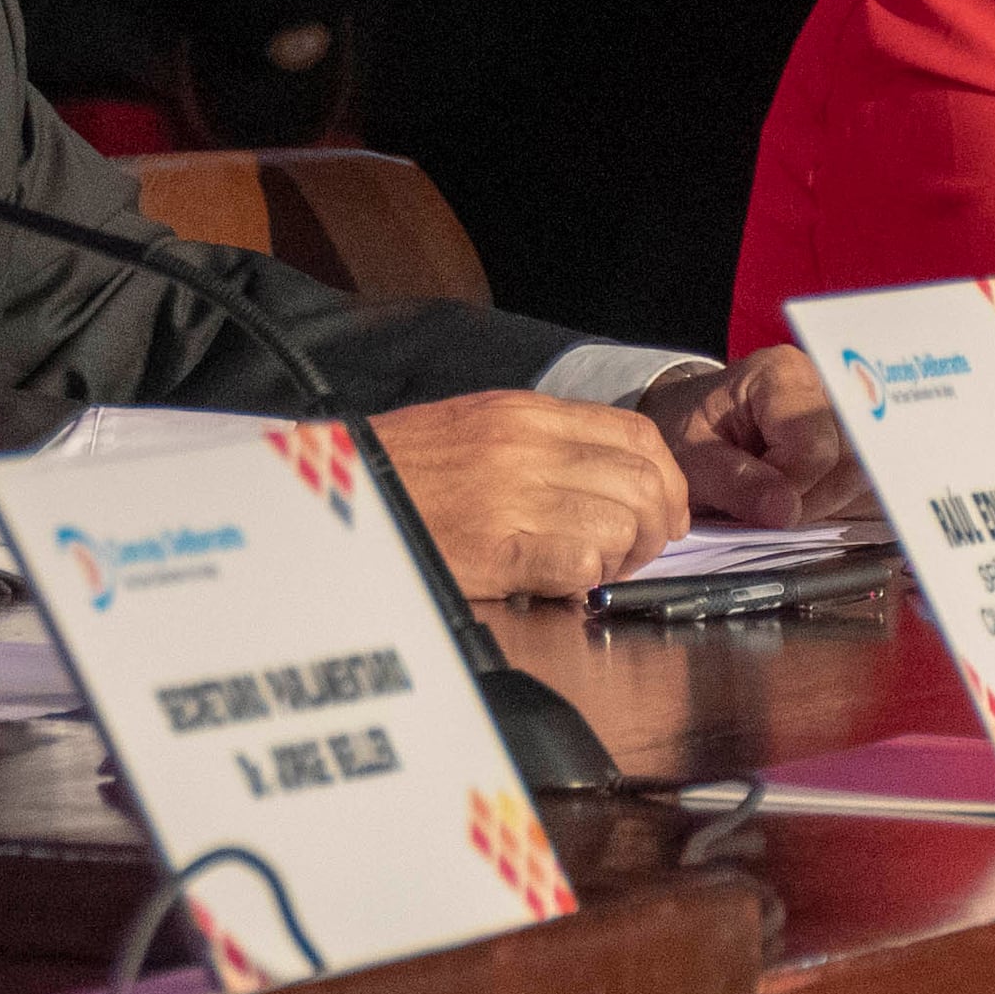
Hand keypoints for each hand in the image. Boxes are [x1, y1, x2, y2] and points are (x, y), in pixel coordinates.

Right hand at [368, 389, 690, 597]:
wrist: (327, 494)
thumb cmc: (394, 470)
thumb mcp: (470, 427)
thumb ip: (538, 443)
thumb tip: (604, 480)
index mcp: (522, 411)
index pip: (636, 434)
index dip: (667, 479)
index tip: (662, 511)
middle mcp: (525, 444)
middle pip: (644, 481)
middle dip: (657, 526)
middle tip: (634, 552)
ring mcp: (512, 493)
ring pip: (622, 523)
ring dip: (620, 557)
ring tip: (591, 569)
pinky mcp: (495, 546)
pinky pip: (581, 562)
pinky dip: (586, 579)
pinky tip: (561, 582)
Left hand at [640, 349, 868, 524]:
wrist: (689, 422)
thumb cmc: (689, 433)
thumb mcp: (691, 460)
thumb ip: (735, 482)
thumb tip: (787, 511)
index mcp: (784, 374)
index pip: (814, 447)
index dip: (790, 486)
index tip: (751, 496)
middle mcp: (827, 383)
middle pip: (850, 459)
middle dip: (810, 497)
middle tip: (766, 503)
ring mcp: (847, 409)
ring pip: (864, 473)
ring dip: (824, 501)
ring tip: (779, 498)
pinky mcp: (856, 435)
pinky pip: (864, 478)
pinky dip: (834, 498)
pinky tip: (802, 496)